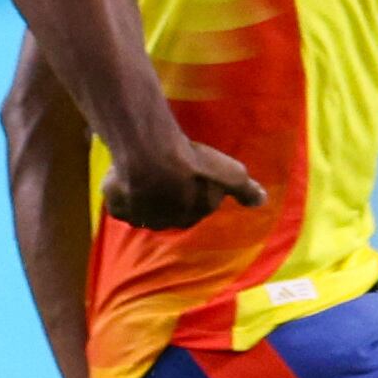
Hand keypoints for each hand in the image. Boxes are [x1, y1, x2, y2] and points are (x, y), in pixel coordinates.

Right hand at [99, 136, 265, 232]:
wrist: (150, 154)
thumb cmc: (192, 163)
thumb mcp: (229, 173)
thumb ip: (244, 188)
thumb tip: (262, 201)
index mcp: (191, 217)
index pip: (194, 209)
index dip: (192, 193)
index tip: (190, 175)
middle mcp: (164, 223)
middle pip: (167, 212)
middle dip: (167, 197)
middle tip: (166, 171)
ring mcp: (139, 217)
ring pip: (142, 209)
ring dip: (143, 196)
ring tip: (143, 171)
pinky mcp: (116, 207)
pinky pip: (119, 203)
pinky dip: (120, 193)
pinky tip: (123, 177)